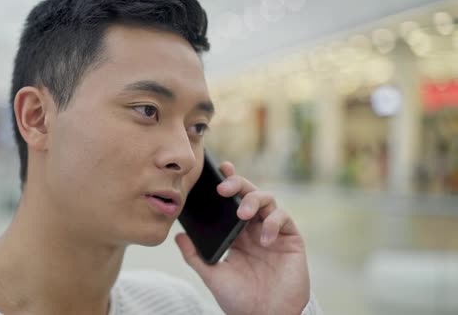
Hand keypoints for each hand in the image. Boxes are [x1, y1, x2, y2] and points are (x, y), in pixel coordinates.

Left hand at [175, 162, 309, 314]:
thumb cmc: (240, 299)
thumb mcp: (212, 275)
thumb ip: (195, 256)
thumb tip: (177, 236)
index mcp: (236, 233)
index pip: (231, 201)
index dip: (228, 181)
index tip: (218, 167)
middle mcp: (254, 228)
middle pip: (249, 193)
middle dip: (238, 183)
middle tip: (224, 188)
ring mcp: (273, 231)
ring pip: (267, 199)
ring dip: (253, 200)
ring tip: (242, 214)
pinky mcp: (290, 239)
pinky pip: (283, 218)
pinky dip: (272, 222)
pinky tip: (264, 239)